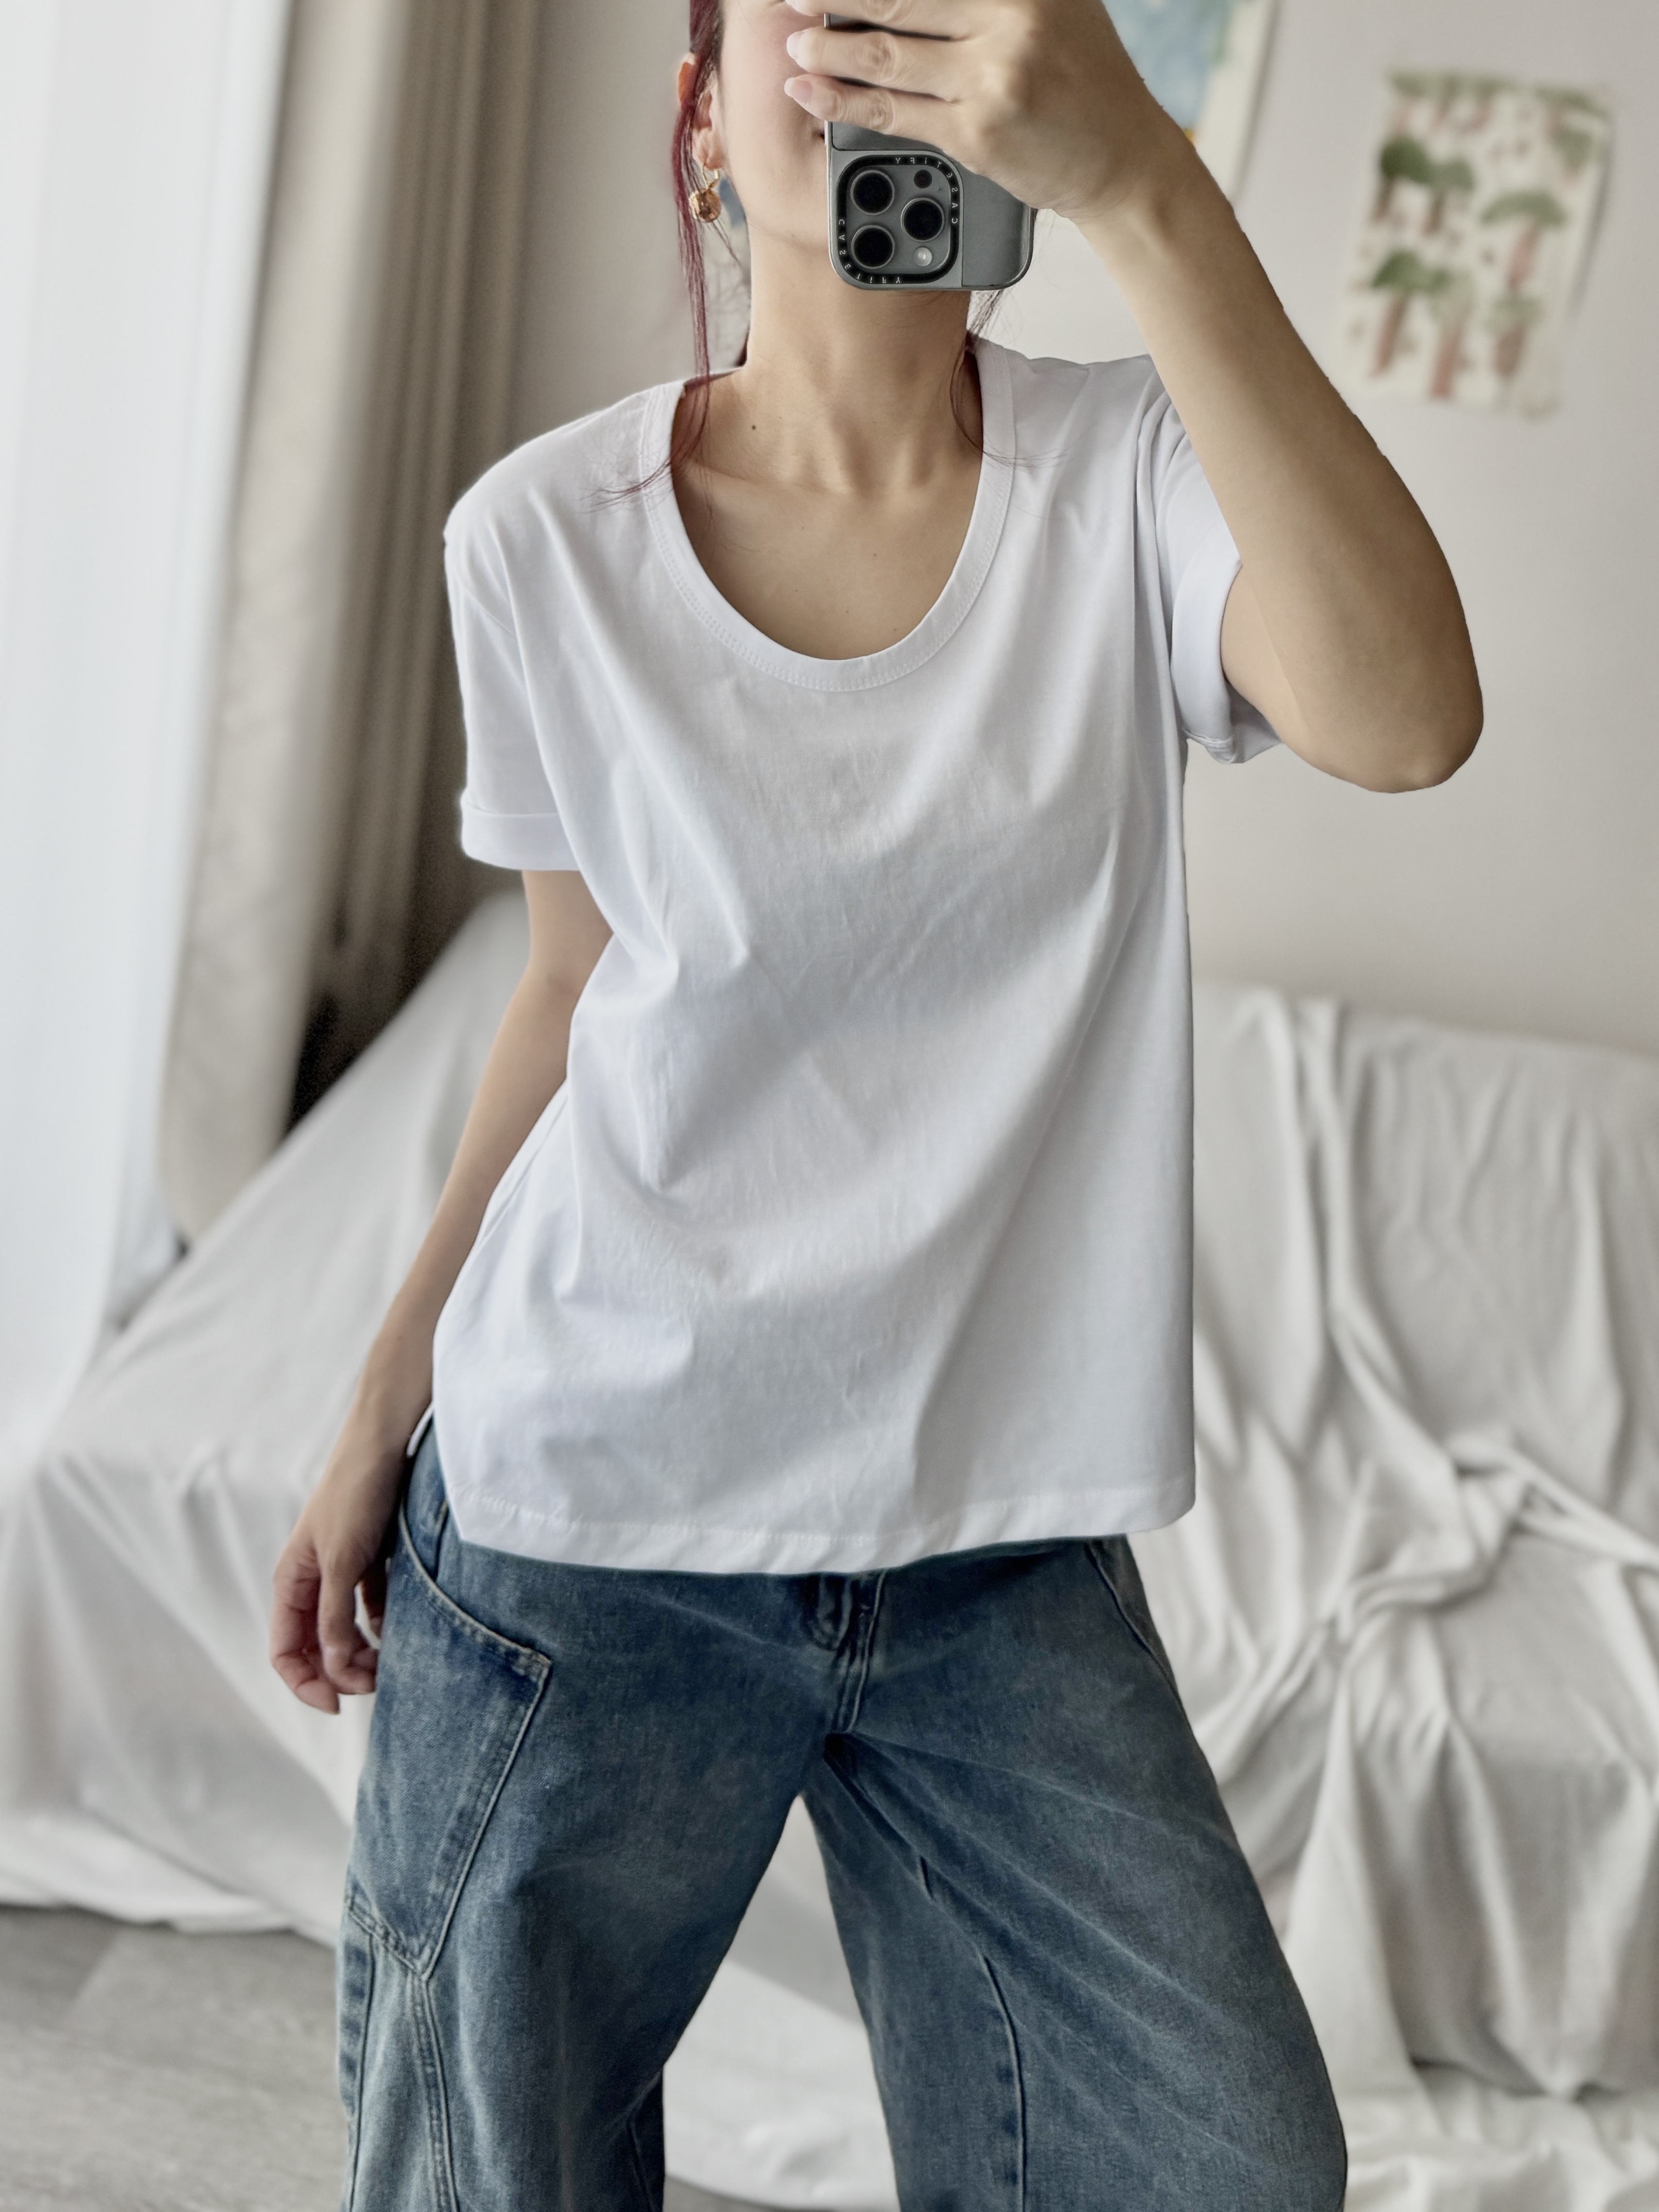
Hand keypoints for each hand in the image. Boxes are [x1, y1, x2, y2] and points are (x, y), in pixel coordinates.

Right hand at [269, 1393, 418, 1713]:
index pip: (284, 1651)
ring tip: (391, 1663)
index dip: (305, 1683)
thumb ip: (333, 1616)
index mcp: (291, 1581)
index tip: (338, 1706)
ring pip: (344, 1629)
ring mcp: (342, 1570)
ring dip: (361, 1652)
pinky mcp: (371, 1559)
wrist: (387, 1441)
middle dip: (339, 1672)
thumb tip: (330, 1667)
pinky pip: (371, 1607)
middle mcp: (312, 1580)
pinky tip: (401, 1632)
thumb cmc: (357, 1494)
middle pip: (315, 1646)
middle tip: (376, 1683)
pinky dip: (382, 1625)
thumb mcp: (343, 1561)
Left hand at [781, 0, 1180, 224]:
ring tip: (797, 41)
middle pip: (899, 0)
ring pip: (888, 56)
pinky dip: (845, 102)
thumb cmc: (1085, 79)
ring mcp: (992, 79)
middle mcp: (1009, 21)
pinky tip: (814, 91)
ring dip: (830, 48)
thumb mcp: (1056, 4)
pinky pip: (895, 113)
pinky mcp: (976, 134)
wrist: (1122, 159)